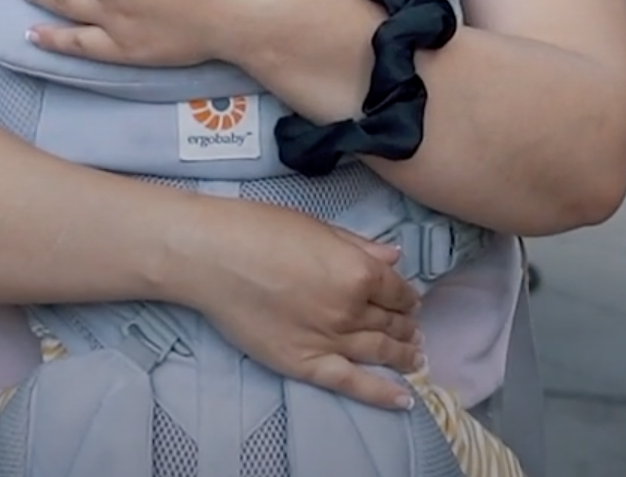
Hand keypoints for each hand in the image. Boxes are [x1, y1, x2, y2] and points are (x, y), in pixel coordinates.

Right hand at [170, 199, 426, 411]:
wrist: (212, 257)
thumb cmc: (259, 230)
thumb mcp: (316, 227)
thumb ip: (358, 246)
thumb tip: (393, 257)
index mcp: (358, 271)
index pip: (398, 291)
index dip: (408, 297)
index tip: (410, 301)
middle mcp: (352, 309)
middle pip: (392, 323)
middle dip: (407, 327)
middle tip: (413, 331)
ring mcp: (330, 340)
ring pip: (379, 353)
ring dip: (402, 356)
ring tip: (413, 359)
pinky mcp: (305, 364)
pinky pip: (353, 383)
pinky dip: (382, 394)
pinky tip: (404, 399)